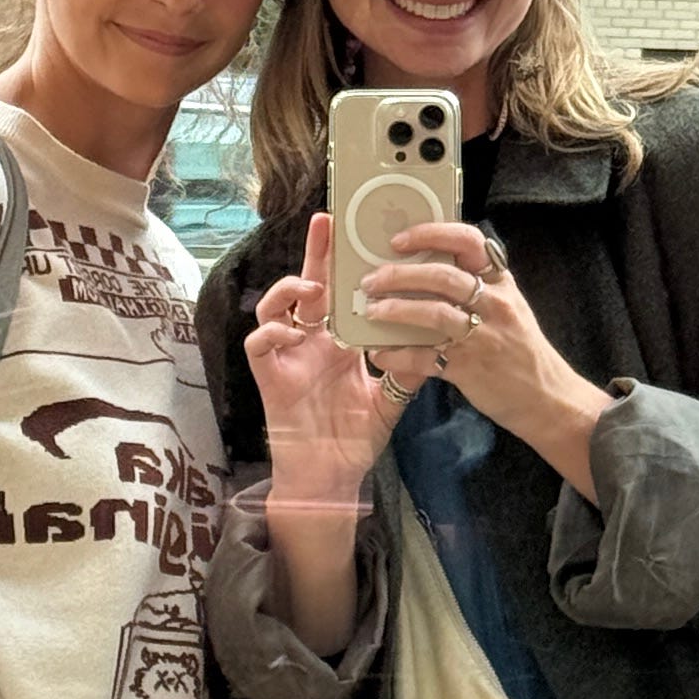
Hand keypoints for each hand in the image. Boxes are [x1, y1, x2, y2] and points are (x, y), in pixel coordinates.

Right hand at [247, 213, 396, 502]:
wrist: (330, 478)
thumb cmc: (355, 438)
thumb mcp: (391, 397)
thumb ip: (409, 368)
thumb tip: (439, 339)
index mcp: (338, 342)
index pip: (341, 292)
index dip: (345, 263)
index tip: (360, 232)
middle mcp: (311, 342)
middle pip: (308, 286)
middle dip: (315, 253)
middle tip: (326, 220)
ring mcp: (287, 356)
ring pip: (274, 308)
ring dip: (290, 291)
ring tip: (313, 291)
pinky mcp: (269, 377)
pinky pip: (259, 344)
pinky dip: (272, 333)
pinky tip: (292, 332)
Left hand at [350, 221, 611, 494]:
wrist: (547, 397)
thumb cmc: (520, 348)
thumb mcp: (509, 306)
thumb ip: (478, 284)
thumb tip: (426, 264)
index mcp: (501, 281)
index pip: (469, 241)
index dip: (430, 234)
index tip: (399, 239)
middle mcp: (494, 303)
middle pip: (442, 276)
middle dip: (399, 275)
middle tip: (371, 279)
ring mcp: (483, 336)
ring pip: (432, 312)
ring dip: (395, 309)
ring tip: (371, 310)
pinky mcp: (469, 367)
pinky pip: (425, 356)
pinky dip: (397, 355)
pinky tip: (379, 353)